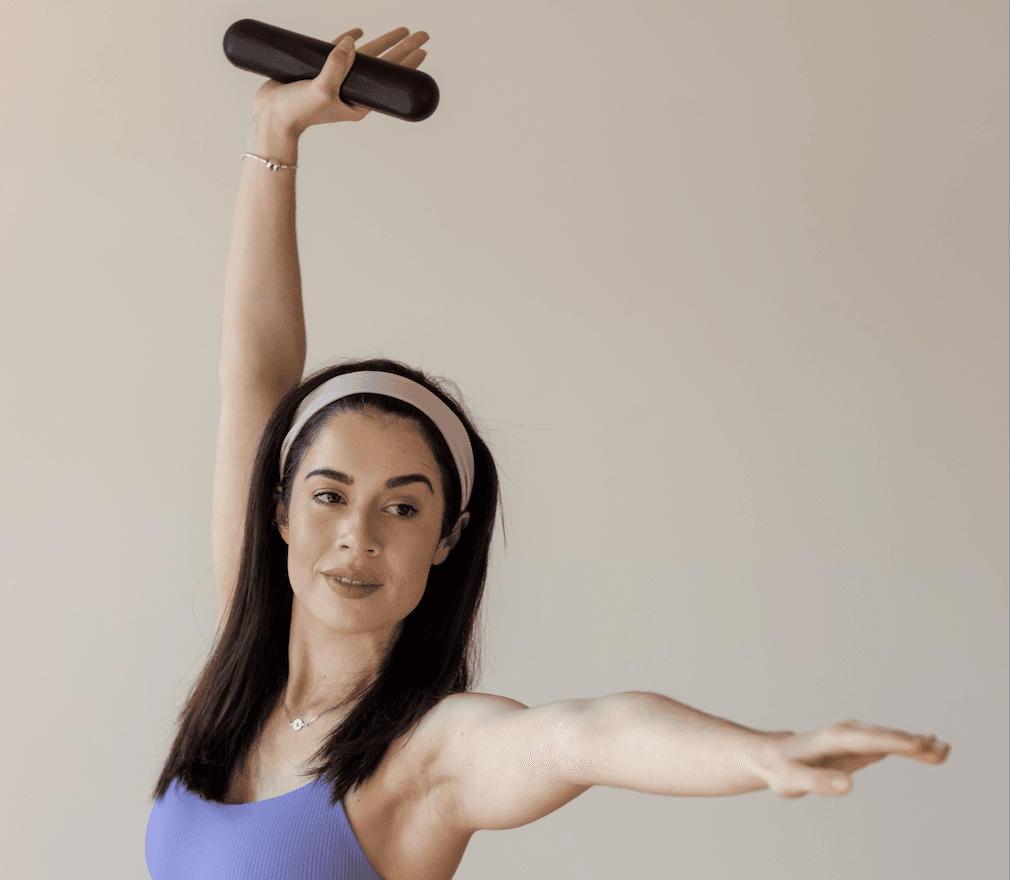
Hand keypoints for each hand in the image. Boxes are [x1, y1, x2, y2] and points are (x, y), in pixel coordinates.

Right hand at [251, 27, 430, 134]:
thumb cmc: (297, 111)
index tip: (423, 49)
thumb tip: (352, 41)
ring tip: (402, 31)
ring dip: (383, 43)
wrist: (270, 117)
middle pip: (384, 65)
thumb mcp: (321, 90)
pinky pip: (337, 54)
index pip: (389, 77)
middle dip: (403, 49)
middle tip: (422, 34)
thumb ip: (336, 66)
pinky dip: (347, 41)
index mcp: (359, 103)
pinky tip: (358, 33)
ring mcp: (335, 82)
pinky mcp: (318, 72)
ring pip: (365, 57)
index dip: (407, 61)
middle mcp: (350, 92)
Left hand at [753, 720, 950, 798]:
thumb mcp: (792, 782)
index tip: (920, 743)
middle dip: (914, 743)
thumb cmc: (781, 770)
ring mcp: (854, 736)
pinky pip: (888, 745)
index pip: (869, 739)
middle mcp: (846, 732)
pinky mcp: (859, 744)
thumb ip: (818, 783)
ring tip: (944, 751)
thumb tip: (849, 785)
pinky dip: (908, 747)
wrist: (772, 756)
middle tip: (944, 750)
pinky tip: (926, 749)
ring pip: (890, 739)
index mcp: (833, 738)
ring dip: (917, 745)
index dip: (894, 740)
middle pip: (885, 737)